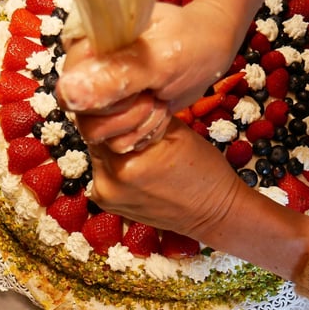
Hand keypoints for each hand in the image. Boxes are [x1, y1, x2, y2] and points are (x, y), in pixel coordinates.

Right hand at [58, 0, 235, 152]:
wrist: (209, 49)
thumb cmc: (188, 43)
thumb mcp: (159, 59)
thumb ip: (115, 76)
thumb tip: (69, 94)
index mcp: (86, 47)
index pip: (69, 92)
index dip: (105, 100)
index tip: (139, 87)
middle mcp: (84, 72)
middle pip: (84, 117)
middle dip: (127, 113)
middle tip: (154, 92)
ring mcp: (99, 95)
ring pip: (98, 134)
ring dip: (138, 125)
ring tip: (158, 101)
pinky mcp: (114, 115)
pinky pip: (116, 142)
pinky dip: (144, 133)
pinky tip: (158, 112)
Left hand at [88, 119, 308, 279]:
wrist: (215, 213)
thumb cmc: (203, 168)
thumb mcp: (175, 129)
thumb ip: (141, 114)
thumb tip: (120, 96)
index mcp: (125, 161)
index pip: (98, 119)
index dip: (109, 105)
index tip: (120, 97)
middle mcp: (107, 181)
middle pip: (93, 137)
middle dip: (108, 123)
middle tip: (128, 115)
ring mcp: (105, 196)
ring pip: (97, 153)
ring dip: (109, 142)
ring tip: (133, 138)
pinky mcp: (107, 204)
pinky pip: (102, 171)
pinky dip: (112, 161)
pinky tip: (133, 158)